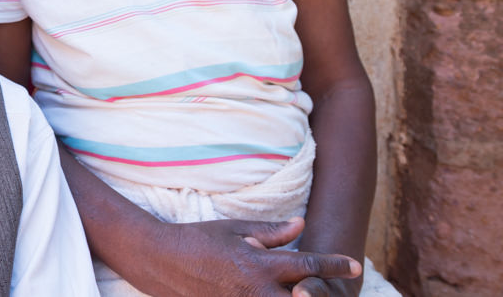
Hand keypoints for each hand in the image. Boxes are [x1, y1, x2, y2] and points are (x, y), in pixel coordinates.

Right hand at [120, 216, 360, 296]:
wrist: (162, 262)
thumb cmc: (198, 239)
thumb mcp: (235, 228)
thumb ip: (271, 232)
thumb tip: (301, 226)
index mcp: (259, 265)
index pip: (306, 265)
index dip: (334, 265)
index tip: (355, 265)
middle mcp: (256, 292)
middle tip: (344, 293)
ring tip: (315, 295)